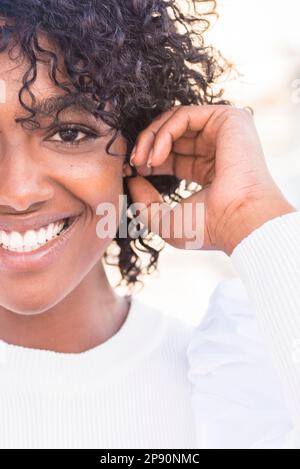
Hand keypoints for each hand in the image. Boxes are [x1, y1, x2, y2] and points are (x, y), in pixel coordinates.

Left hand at [126, 105, 295, 254]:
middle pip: (170, 135)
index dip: (146, 160)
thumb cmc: (208, 228)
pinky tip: (155, 158)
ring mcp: (223, 133)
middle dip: (144, 147)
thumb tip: (131, 180)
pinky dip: (162, 134)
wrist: (238, 222)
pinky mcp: (228, 119)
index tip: (129, 172)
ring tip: (139, 162)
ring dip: (149, 139)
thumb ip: (143, 202)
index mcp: (207, 171)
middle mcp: (216, 149)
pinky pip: (183, 115)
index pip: (170, 155)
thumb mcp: (165, 220)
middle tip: (131, 165)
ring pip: (173, 121)